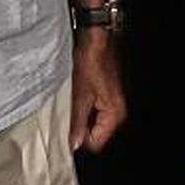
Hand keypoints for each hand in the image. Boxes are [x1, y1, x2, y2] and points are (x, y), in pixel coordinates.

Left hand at [70, 26, 126, 152]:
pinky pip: (94, 111)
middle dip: (80, 127)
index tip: (67, 130)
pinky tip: (76, 96)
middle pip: (95, 134)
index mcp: (114, 114)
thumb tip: (74, 144)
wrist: (96, 41)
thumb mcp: (80, 96)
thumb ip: (77, 123)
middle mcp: (117, 111)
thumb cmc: (92, 62)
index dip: (79, 138)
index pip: (96, 143)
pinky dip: (83, 108)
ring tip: (73, 101)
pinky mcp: (106, 96)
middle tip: (68, 113)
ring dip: (81, 117)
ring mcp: (113, 103)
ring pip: (93, 123)